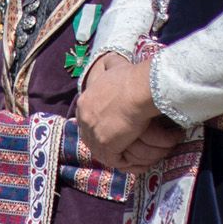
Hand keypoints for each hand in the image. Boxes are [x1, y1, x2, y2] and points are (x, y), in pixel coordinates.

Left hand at [74, 53, 184, 170]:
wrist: (136, 90)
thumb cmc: (130, 78)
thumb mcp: (114, 67)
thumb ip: (108, 65)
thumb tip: (107, 58)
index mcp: (84, 102)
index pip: (87, 119)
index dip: (99, 125)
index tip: (111, 129)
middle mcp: (84, 119)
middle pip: (91, 137)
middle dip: (103, 143)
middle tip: (119, 147)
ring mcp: (93, 134)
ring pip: (102, 151)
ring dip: (116, 155)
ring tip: (130, 159)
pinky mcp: (106, 146)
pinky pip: (114, 161)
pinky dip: (126, 164)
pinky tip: (138, 165)